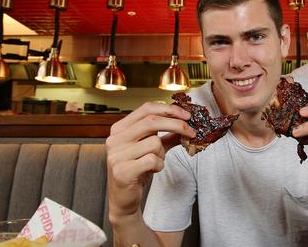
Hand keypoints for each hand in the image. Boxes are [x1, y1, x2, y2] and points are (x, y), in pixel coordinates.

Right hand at [106, 101, 195, 220]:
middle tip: (192, 131)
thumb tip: (187, 125)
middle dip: (176, 124)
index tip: (187, 115)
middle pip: (152, 121)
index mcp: (120, 128)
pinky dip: (159, 165)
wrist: (123, 199)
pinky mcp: (122, 171)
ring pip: (154, 142)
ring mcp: (116, 155)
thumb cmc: (137, 170)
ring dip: (162, 153)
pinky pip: (152, 160)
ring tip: (155, 162)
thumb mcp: (152, 149)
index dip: (169, 109)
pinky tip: (152, 170)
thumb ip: (166, 136)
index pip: (146, 109)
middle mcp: (115, 139)